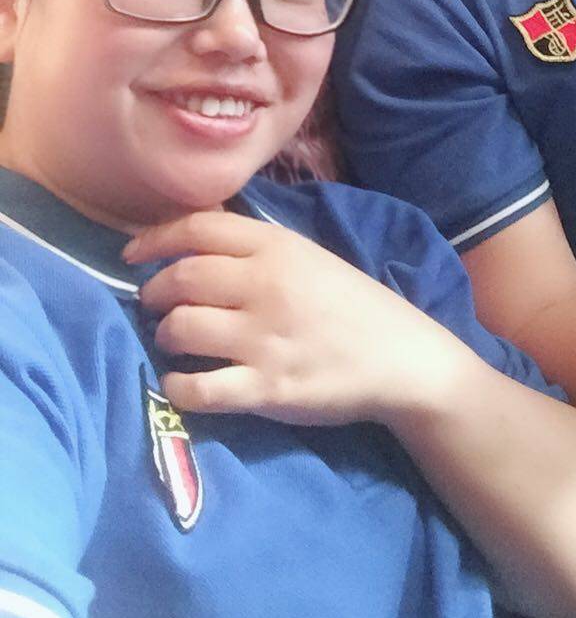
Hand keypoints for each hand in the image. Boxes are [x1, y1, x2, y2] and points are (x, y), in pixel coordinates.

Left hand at [124, 211, 462, 423]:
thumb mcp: (309, 256)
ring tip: (172, 340)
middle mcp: (266, 285)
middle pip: (181, 278)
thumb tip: (194, 240)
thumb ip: (257, 247)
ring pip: (181, 329)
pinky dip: (178, 387)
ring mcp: (265, 338)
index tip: (132, 254)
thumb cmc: (351, 304)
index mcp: (278, 246)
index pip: (198, 228)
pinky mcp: (268, 388)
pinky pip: (200, 388)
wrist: (401, 357)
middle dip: (154, 292)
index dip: (155, 238)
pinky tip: (181, 383)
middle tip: (153, 303)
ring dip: (164, 336)